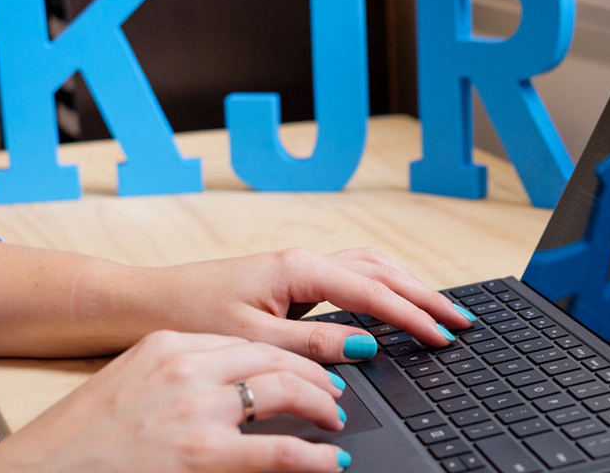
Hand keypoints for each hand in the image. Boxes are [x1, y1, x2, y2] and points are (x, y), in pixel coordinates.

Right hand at [0, 331, 351, 472]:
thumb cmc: (77, 440)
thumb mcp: (129, 385)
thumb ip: (176, 377)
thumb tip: (226, 389)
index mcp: (167, 346)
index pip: (245, 342)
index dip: (284, 357)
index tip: (303, 368)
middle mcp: (186, 367)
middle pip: (274, 357)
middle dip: (314, 375)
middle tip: (332, 394)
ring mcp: (197, 409)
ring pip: (286, 391)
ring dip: (321, 405)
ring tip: (333, 420)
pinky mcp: (203, 453)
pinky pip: (280, 450)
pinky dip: (314, 457)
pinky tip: (329, 462)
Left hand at [127, 248, 472, 362]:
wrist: (146, 301)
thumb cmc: (189, 315)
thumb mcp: (251, 339)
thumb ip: (311, 345)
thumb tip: (365, 348)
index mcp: (298, 269)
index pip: (374, 292)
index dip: (414, 316)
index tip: (445, 335)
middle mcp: (303, 260)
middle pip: (383, 270)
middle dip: (426, 295)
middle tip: (462, 320)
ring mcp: (298, 266)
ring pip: (371, 267)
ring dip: (408, 286)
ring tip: (439, 309)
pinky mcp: (291, 278)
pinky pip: (352, 275)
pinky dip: (383, 286)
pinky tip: (392, 300)